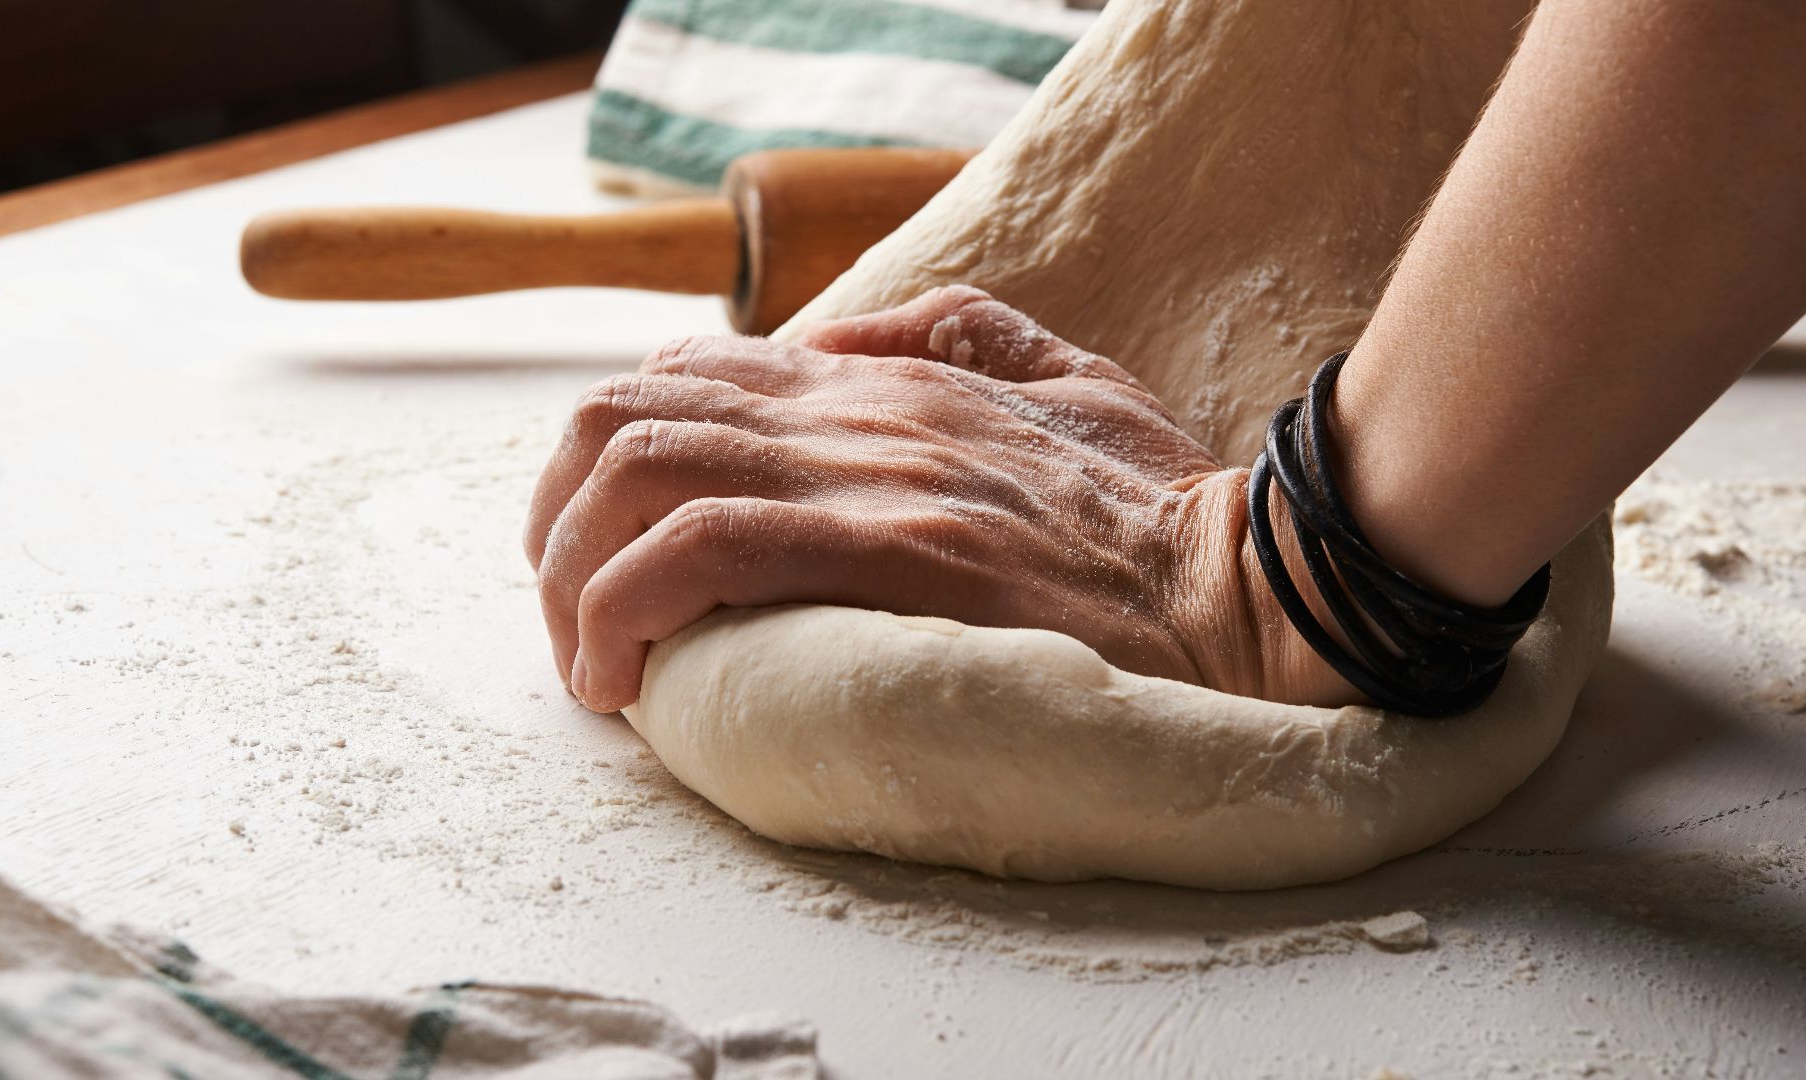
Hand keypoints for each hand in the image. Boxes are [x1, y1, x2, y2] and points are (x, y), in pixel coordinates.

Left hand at [525, 286, 1354, 712]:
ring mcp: (871, 475)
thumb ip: (958, 332)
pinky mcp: (892, 551)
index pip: (684, 375)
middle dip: (557, 520)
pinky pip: (701, 550)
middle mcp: (857, 410)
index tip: (608, 555)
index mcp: (884, 378)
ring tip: (589, 662)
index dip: (608, 460)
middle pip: (625, 416)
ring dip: (573, 573)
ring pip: (640, 473)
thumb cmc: (1161, 507)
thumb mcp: (1067, 374)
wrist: (1248, 585)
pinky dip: (625, 607)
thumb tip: (843, 334)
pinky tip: (622, 677)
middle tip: (573, 618)